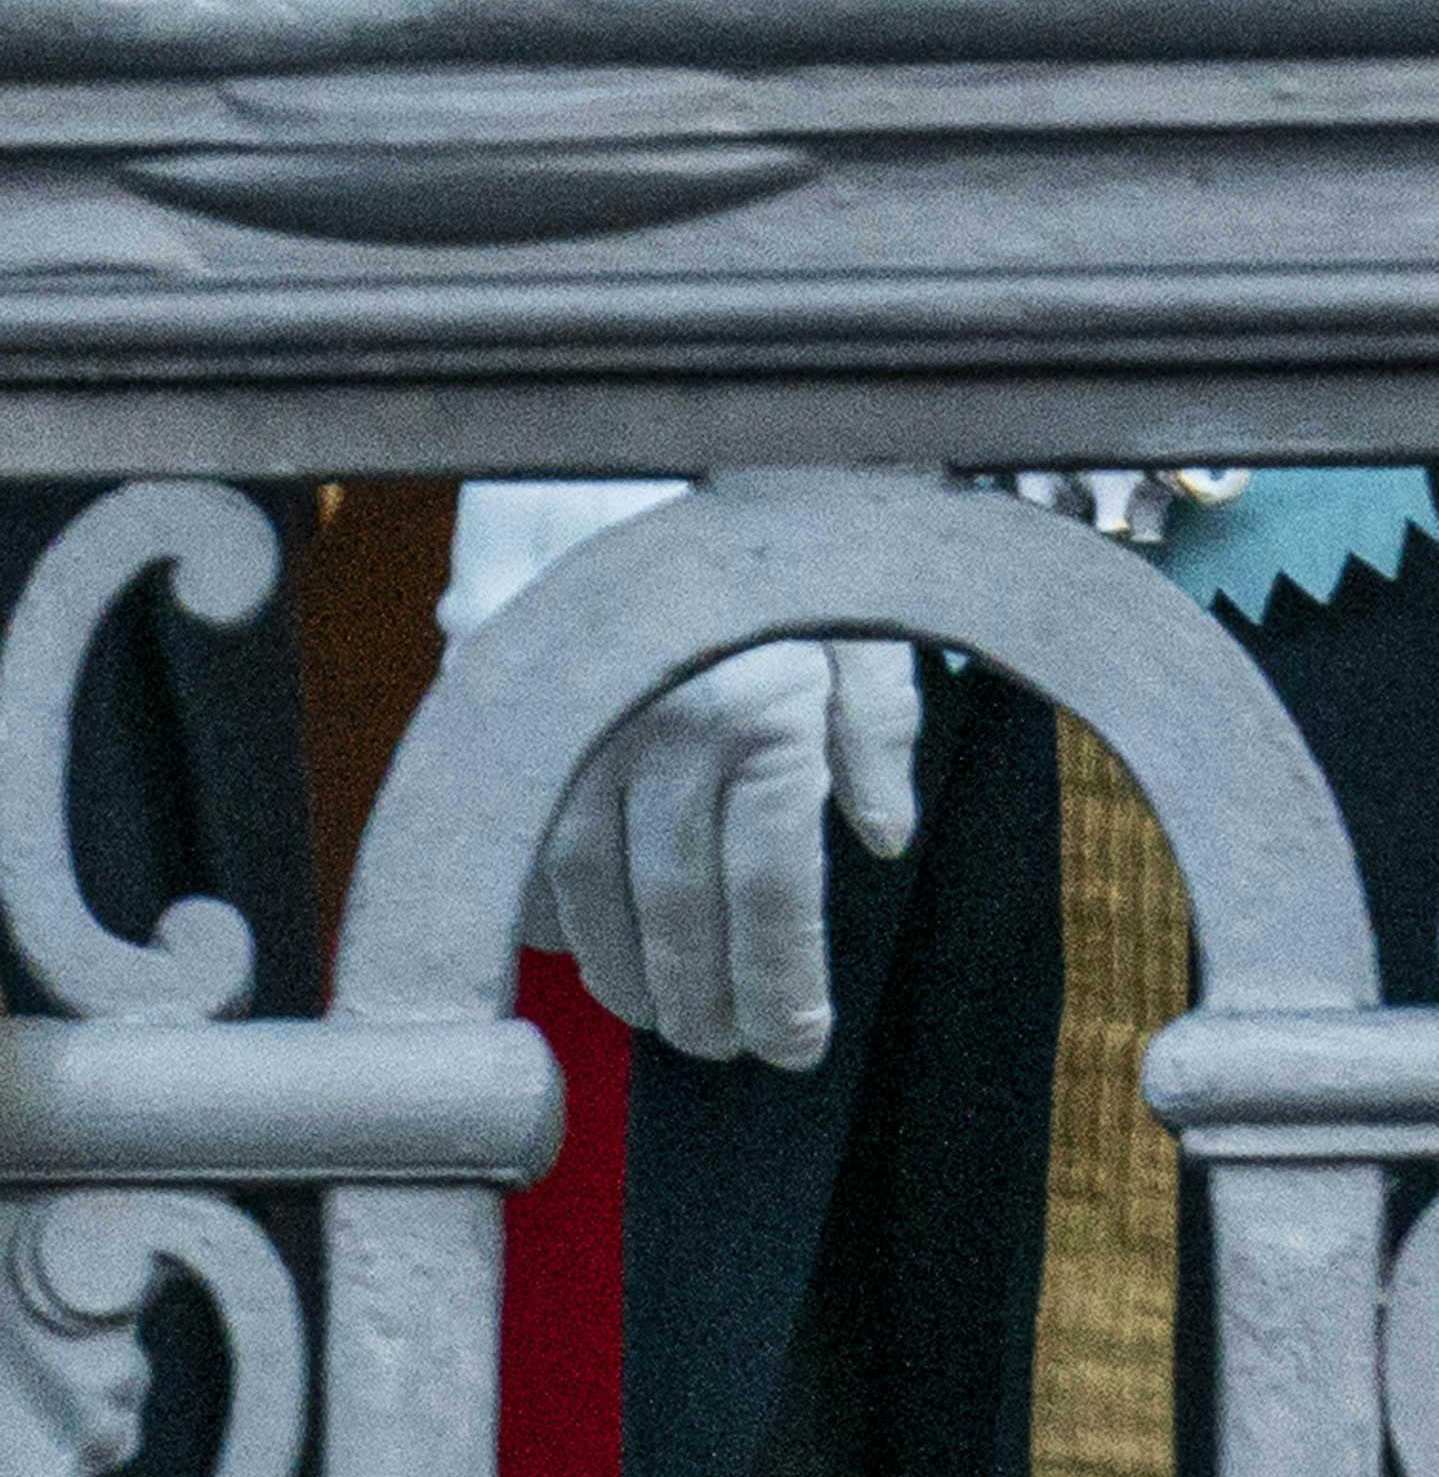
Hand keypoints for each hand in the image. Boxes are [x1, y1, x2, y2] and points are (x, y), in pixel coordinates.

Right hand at [439, 476, 923, 1073]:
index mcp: (765, 703)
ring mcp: (582, 723)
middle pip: (684, 909)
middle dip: (710, 997)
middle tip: (732, 1044)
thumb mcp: (860, 599)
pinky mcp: (514, 718)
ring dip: (630, 972)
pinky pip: (527, 844)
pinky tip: (590, 948)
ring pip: (595, 894)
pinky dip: (555, 911)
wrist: (646, 431)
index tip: (797, 1043)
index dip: (784, 981)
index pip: (771, 888)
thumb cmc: (774, 515)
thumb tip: (886, 834)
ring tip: (669, 1014)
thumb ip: (880, 717)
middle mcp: (668, 723)